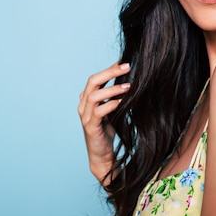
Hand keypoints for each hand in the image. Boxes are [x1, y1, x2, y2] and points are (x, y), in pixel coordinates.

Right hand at [78, 62, 130, 184]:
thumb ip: (116, 96)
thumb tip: (131, 81)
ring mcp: (85, 116)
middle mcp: (83, 105)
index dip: (109, 68)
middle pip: (92, 82)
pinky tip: (123, 101)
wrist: (102, 155)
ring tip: (129, 86)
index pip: (96, 78)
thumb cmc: (107, 131)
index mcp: (87, 99)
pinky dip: (111, 104)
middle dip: (110, 72)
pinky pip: (98, 112)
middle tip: (127, 66)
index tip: (124, 60)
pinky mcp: (90, 127)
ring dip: (112, 89)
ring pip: (94, 96)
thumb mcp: (112, 110)